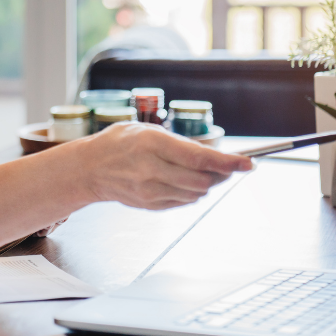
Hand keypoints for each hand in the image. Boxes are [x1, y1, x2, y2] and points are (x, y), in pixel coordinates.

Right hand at [71, 122, 252, 209]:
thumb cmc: (118, 144)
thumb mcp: (146, 131)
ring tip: (196, 171)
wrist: (89, 169)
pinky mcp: (149, 205)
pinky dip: (189, 192)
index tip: (247, 163)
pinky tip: (178, 180)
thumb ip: (179, 144)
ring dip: (205, 184)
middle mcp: (150, 169)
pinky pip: (183, 202)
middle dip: (219, 175)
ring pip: (196, 193)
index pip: (199, 158)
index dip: (228, 162)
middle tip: (226, 167)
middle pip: (202, 180)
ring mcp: (149, 191)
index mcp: (150, 144)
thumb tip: (214, 158)